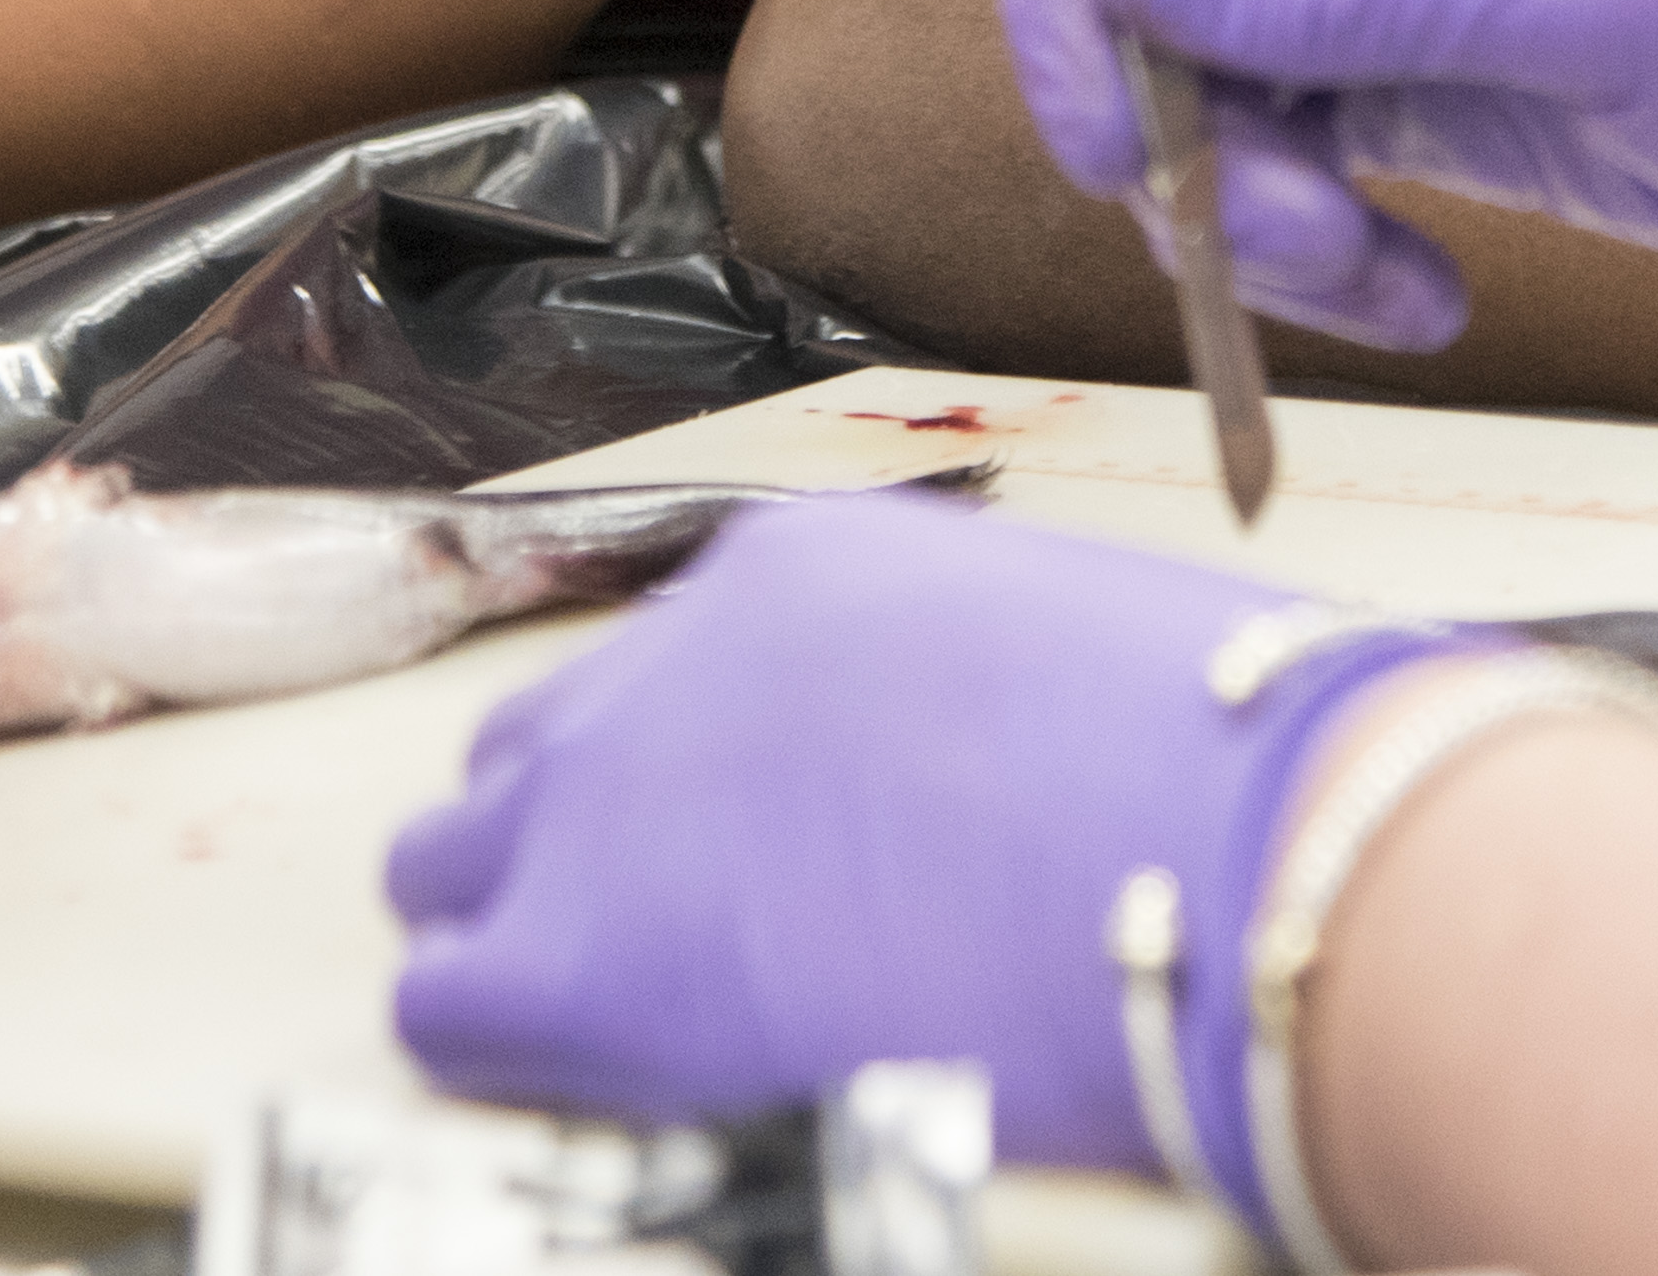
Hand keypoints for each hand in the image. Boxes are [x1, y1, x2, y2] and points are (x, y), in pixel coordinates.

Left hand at [387, 496, 1471, 1210]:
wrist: (1214, 867)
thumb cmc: (1209, 776)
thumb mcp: (1072, 657)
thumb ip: (968, 697)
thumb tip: (971, 780)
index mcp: (795, 573)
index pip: (674, 662)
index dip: (710, 769)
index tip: (766, 837)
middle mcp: (670, 658)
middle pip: (539, 747)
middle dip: (585, 832)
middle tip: (690, 928)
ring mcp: (603, 802)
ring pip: (454, 859)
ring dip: (519, 925)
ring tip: (637, 1016)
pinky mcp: (575, 962)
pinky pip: (443, 1004)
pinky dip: (503, 1043)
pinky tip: (608, 1084)